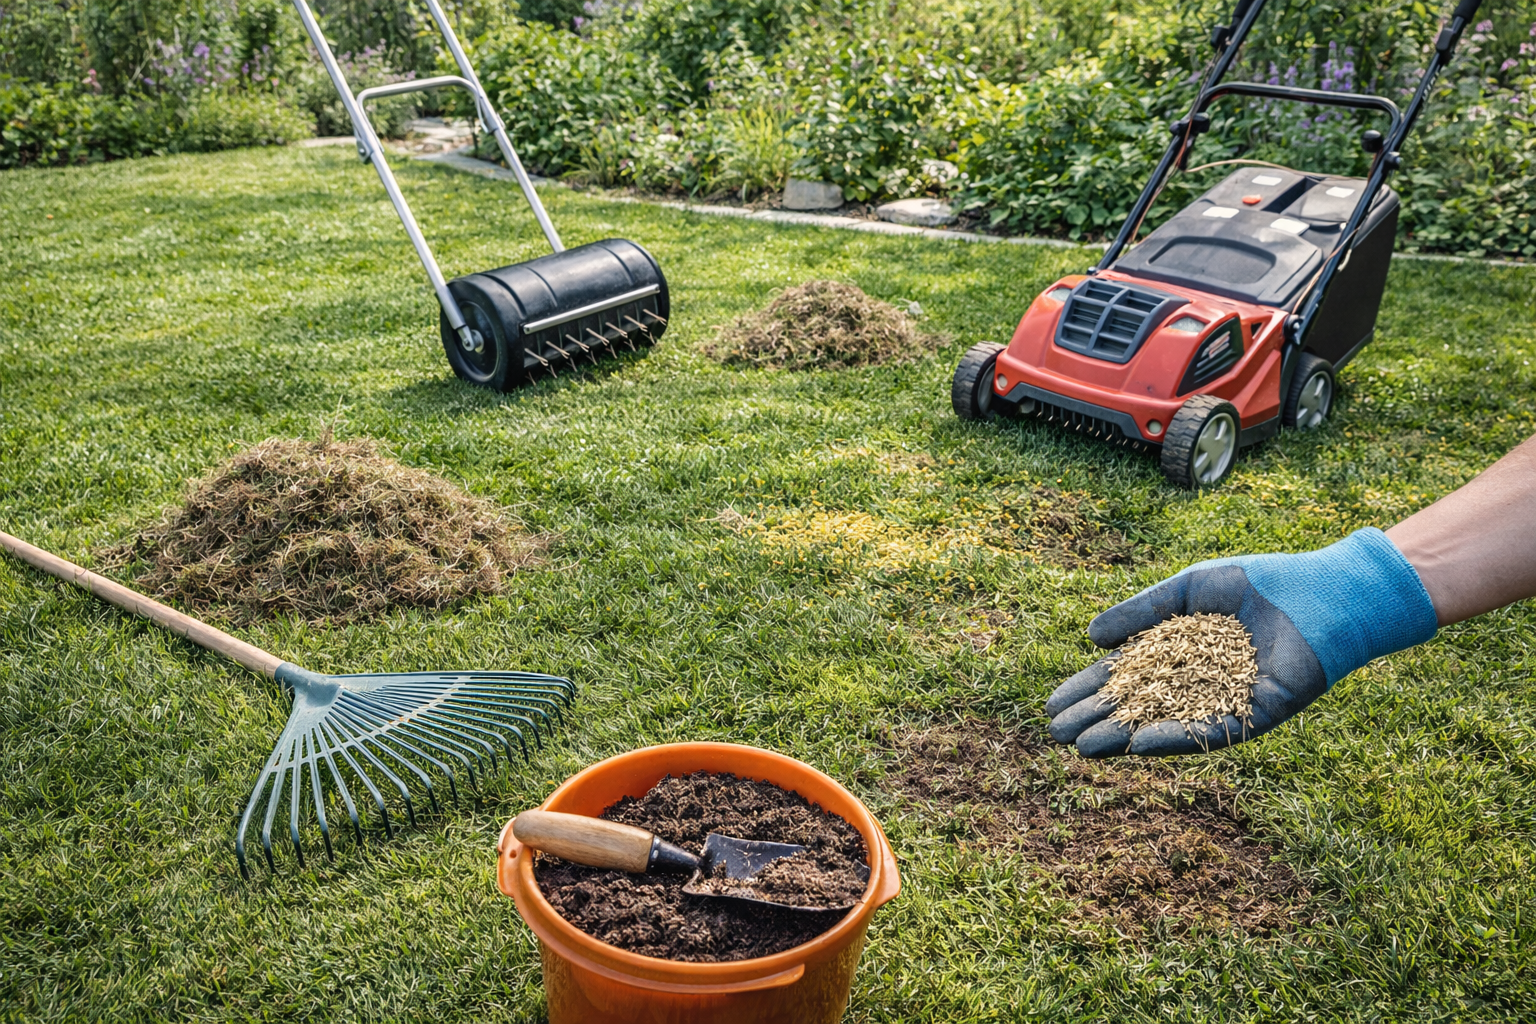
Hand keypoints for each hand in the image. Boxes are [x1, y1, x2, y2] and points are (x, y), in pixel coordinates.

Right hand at [1045, 528, 1438, 757]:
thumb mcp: (1186, 590)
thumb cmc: (1258, 582)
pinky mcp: (1256, 714)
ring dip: (1123, 737)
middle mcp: (1200, 683)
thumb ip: (1141, 613)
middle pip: (1138, 706)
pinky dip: (1172, 737)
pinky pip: (1209, 732)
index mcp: (1182, 653)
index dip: (1088, 689)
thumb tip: (1091, 639)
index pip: (1126, 676)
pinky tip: (1137, 743)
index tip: (1053, 703)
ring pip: (1165, 724)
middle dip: (1096, 719)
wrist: (1326, 590)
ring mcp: (1226, 702)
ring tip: (1083, 747)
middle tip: (1056, 733)